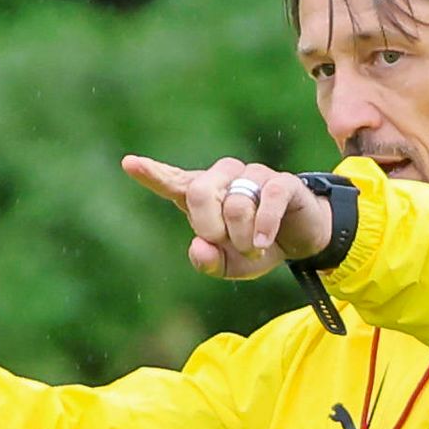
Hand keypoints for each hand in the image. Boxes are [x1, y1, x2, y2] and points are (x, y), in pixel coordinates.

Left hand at [121, 154, 329, 280]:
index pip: (173, 181)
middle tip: (220, 242)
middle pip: (200, 191)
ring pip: (236, 202)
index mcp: (203, 196)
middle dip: (207, 225)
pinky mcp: (281, 181)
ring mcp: (253, 176)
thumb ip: (208, 261)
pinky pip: (267, 198)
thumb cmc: (254, 247)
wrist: (298, 240)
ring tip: (252, 248)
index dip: (152, 173)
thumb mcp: (228, 265)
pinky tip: (263, 242)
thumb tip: (198, 247)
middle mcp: (224, 179)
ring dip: (242, 236)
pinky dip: (264, 226)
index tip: (129, 164)